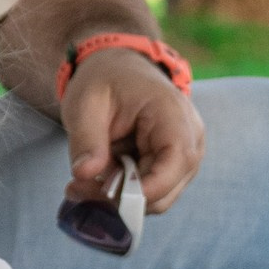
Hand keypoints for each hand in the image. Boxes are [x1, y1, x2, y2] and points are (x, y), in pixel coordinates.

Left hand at [61, 46, 204, 214]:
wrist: (119, 69)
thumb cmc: (105, 80)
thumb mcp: (85, 103)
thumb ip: (87, 139)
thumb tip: (84, 174)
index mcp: (173, 114)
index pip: (176, 161)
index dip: (145, 188)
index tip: (102, 195)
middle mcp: (191, 138)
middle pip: (165, 190)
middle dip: (121, 197)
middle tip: (76, 188)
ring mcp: (186, 155)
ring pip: (158, 198)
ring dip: (119, 197)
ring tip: (82, 182)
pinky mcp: (173, 167)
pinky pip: (151, 192)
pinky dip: (123, 192)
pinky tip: (97, 179)